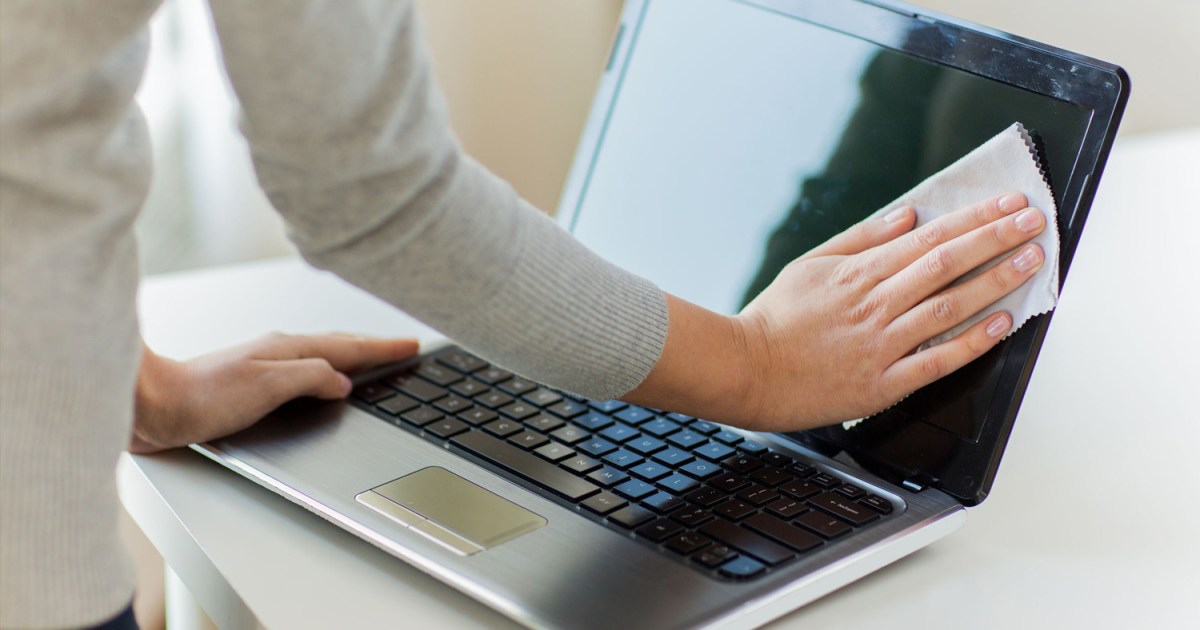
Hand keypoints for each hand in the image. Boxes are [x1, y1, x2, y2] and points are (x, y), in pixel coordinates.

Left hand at [130, 333, 419, 453]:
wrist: (153, 405)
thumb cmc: (201, 398)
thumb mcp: (268, 386)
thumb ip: (311, 378)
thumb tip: (342, 381)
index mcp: (288, 349)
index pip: (348, 348)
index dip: (383, 348)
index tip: (411, 345)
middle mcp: (278, 351)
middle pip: (339, 345)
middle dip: (373, 346)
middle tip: (401, 346)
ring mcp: (265, 364)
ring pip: (322, 355)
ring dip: (351, 354)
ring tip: (373, 357)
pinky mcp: (252, 382)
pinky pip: (305, 369)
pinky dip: (327, 368)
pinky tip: (323, 378)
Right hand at [625, 192, 1045, 430]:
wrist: (745, 370)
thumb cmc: (773, 319)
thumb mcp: (810, 264)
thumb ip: (861, 238)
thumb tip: (907, 215)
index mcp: (858, 273)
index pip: (930, 238)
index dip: (976, 219)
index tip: (1009, 204)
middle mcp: (876, 304)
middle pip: (948, 265)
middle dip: (997, 238)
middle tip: (1033, 221)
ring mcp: (881, 344)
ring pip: (950, 306)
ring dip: (996, 281)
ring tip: (1031, 261)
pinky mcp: (883, 382)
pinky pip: (937, 360)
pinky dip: (972, 342)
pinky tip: (1000, 324)